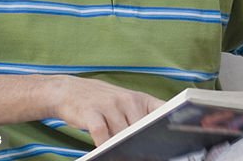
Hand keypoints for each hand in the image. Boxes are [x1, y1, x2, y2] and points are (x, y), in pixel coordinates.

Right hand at [43, 74, 163, 146]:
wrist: (70, 90)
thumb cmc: (103, 101)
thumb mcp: (127, 104)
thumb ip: (141, 117)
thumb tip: (155, 138)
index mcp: (140, 99)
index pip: (163, 110)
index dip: (170, 123)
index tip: (172, 139)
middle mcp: (127, 100)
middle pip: (142, 128)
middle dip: (140, 142)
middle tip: (139, 152)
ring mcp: (109, 105)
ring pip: (122, 133)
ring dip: (120, 145)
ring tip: (120, 150)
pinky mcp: (91, 113)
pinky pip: (101, 134)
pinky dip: (103, 144)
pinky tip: (103, 149)